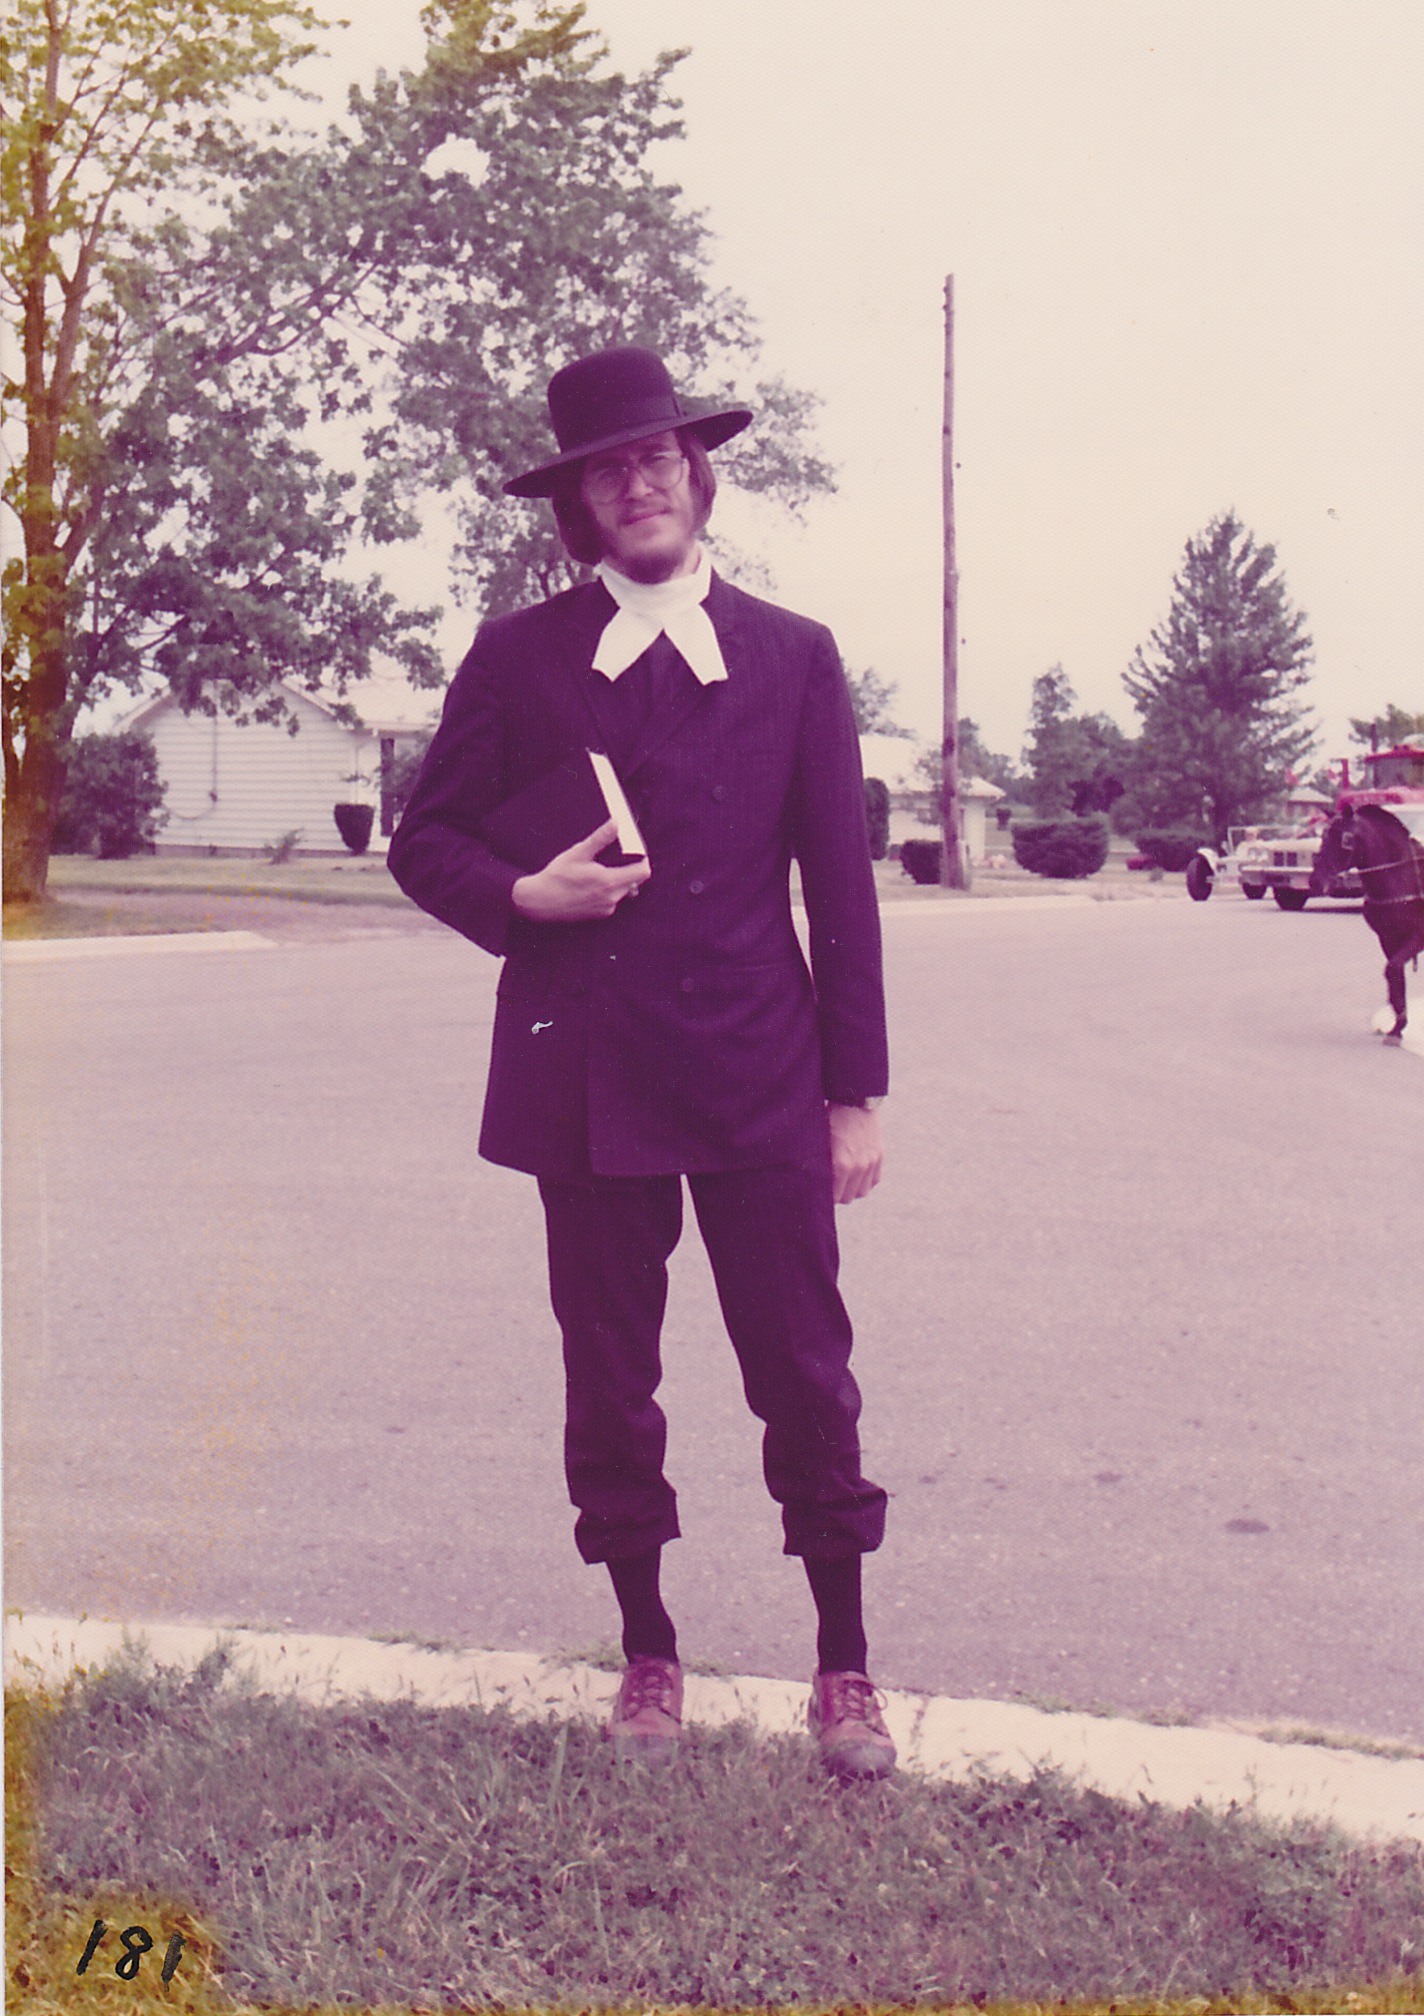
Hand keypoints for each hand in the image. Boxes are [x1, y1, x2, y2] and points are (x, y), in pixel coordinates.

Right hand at [511, 819, 649, 921]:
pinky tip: (592, 885)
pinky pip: (613, 900)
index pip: (643, 872)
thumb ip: (600, 839)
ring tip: (599, 872)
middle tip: (613, 859)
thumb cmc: (556, 877)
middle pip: (635, 881)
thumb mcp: (578, 853)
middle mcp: (612, 898)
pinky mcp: (600, 914)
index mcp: (609, 881)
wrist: (540, 902)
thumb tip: (616, 824)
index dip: (643, 860)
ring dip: (618, 880)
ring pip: (624, 891)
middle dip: (628, 869)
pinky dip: (609, 891)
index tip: (636, 853)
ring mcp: (606, 908)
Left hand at [827, 1103, 883, 1203]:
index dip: (826, 1197)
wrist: (854, 1101)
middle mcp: (858, 1167)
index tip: (821, 1191)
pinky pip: (874, 1180)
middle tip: (831, 1185)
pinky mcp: (879, 1156)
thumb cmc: (831, 1119)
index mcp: (840, 1165)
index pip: (834, 1198)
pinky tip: (857, 1174)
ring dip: (853, 1189)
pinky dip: (866, 1181)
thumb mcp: (820, 1142)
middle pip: (848, 1198)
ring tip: (845, 1181)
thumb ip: (820, 1164)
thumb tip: (813, 1180)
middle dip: (838, 1194)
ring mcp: (871, 1162)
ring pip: (862, 1192)